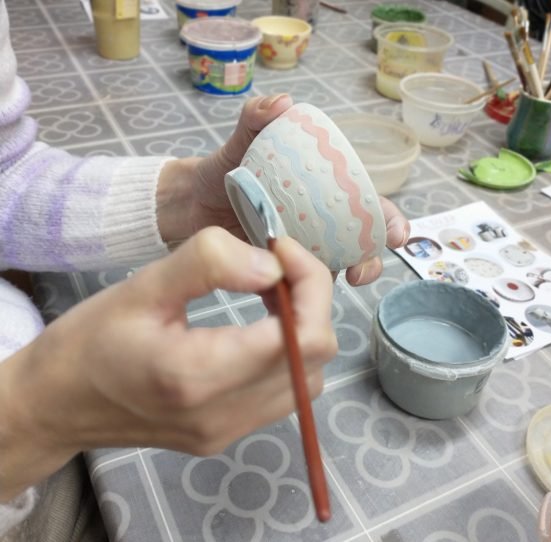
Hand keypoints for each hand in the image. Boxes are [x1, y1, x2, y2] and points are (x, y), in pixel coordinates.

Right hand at [0, 229, 336, 501]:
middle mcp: (223, 414)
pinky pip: (284, 393)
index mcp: (199, 375)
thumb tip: (273, 266)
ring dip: (301, 328)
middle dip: (310, 300)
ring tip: (266, 293)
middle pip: (317, 357)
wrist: (58, 403)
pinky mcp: (226, 435)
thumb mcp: (143, 286)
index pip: (304, 336)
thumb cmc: (90, 340)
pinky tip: (257, 327)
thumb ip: (210, 264)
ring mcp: (228, 431)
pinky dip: (287, 354)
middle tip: (274, 266)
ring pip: (309, 378)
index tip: (280, 249)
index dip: (310, 282)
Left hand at [156, 94, 409, 286]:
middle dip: (371, 259)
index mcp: (322, 192)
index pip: (366, 204)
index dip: (388, 219)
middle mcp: (319, 224)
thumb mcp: (240, 143)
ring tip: (331, 286)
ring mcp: (300, 250)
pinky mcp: (278, 272)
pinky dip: (301, 296)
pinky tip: (293, 298)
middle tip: (361, 271)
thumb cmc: (223, 171)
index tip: (394, 233)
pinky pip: (297, 287)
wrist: (190, 204)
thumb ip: (256, 119)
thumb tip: (284, 103)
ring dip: (339, 282)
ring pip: (334, 270)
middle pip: (360, 244)